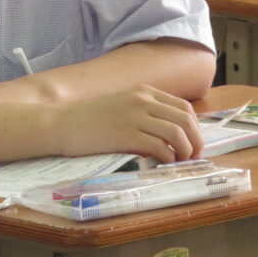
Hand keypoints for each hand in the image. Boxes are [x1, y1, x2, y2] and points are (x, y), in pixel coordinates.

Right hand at [55, 85, 203, 162]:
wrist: (61, 123)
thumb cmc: (88, 119)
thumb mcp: (121, 106)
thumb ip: (144, 113)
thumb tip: (168, 134)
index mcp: (144, 92)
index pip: (183, 107)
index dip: (195, 128)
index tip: (193, 143)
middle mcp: (143, 101)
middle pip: (185, 119)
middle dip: (196, 140)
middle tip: (193, 157)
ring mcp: (135, 117)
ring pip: (177, 133)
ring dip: (185, 151)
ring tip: (180, 163)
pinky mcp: (127, 135)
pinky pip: (159, 147)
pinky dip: (167, 158)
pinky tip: (163, 164)